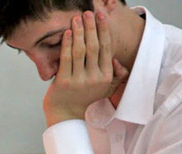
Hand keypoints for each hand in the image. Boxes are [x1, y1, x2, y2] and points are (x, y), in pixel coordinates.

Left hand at [42, 11, 128, 126]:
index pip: (107, 49)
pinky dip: (66, 44)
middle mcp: (94, 78)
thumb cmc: (85, 97)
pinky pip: (66, 58)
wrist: (66, 114)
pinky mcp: (64, 82)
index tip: (101, 16)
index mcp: (106, 77)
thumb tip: (117, 60)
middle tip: (88, 12)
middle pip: (94, 47)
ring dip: (79, 32)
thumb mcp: (106, 88)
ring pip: (80, 51)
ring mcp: (79, 80)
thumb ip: (116, 75)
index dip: (104, 31)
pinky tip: (67, 32)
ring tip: (76, 18)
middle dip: (91, 27)